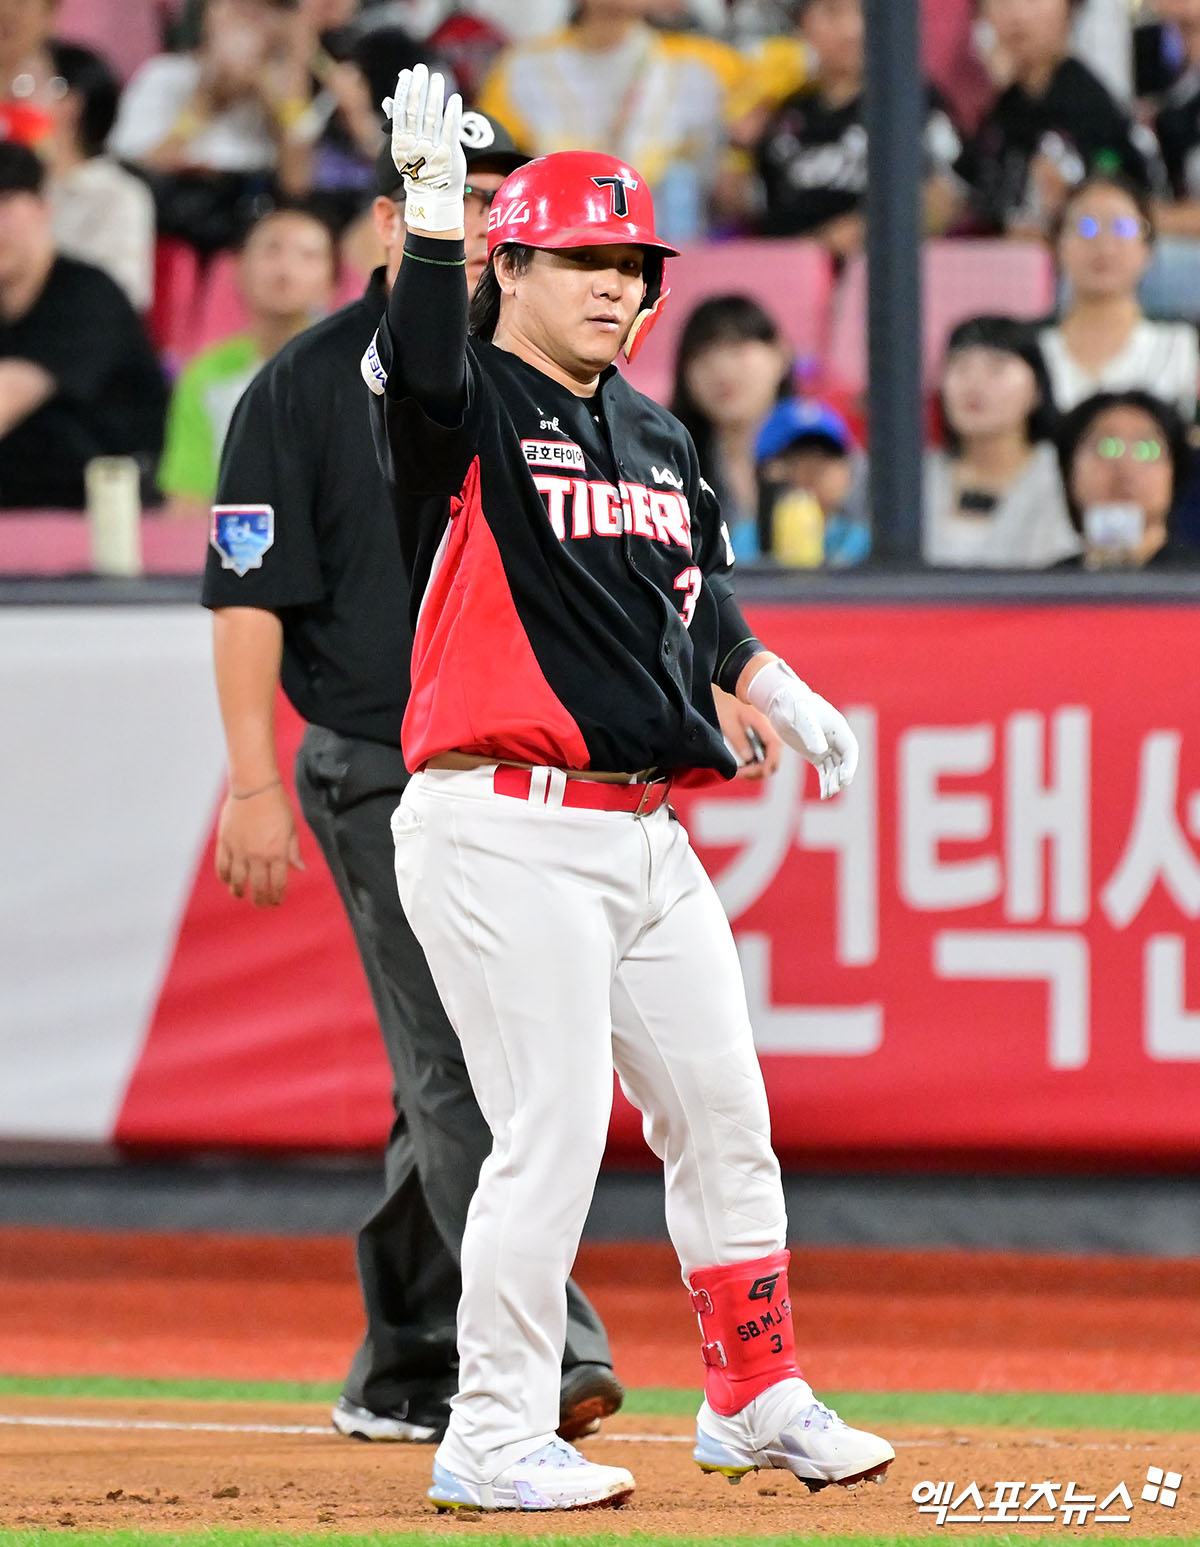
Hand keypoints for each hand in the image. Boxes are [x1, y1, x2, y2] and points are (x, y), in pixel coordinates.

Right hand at [216, 782, 304, 907]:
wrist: (254, 788)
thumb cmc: (277, 806)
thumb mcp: (291, 829)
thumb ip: (293, 851)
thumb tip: (299, 869)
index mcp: (277, 852)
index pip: (278, 883)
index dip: (278, 896)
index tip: (277, 902)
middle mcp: (258, 855)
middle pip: (258, 887)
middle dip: (260, 900)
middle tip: (261, 904)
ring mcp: (239, 850)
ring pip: (237, 880)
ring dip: (239, 892)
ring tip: (241, 895)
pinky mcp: (225, 842)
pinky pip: (222, 866)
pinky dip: (224, 877)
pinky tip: (228, 881)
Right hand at [383, 62, 464, 232]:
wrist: (432, 198)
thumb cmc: (417, 170)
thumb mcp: (403, 149)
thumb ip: (398, 124)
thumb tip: (388, 100)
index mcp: (401, 143)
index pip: (402, 111)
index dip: (404, 91)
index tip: (408, 73)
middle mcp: (416, 145)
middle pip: (417, 110)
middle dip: (419, 88)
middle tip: (422, 69)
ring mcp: (433, 150)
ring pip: (433, 117)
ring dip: (435, 95)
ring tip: (437, 78)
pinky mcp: (449, 154)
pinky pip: (450, 130)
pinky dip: (452, 113)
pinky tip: (454, 99)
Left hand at [713, 687, 781, 782]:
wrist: (723, 683)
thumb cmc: (723, 700)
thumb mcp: (727, 721)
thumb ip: (739, 740)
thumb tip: (748, 759)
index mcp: (763, 723)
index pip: (775, 748)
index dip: (766, 765)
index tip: (747, 771)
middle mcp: (768, 729)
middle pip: (774, 758)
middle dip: (760, 771)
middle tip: (739, 773)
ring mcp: (765, 732)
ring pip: (769, 758)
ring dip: (757, 769)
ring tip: (739, 770)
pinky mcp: (759, 734)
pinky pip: (763, 753)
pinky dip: (755, 763)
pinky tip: (742, 764)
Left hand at [742, 657, 857, 799]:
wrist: (781, 702)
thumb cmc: (793, 704)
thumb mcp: (802, 717)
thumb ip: (811, 733)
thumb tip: (821, 751)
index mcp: (838, 727)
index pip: (850, 749)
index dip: (850, 764)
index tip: (844, 778)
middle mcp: (835, 739)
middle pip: (845, 761)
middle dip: (841, 776)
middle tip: (834, 789)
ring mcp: (826, 747)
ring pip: (835, 768)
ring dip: (833, 781)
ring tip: (827, 794)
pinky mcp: (815, 754)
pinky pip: (825, 770)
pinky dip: (825, 781)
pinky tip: (824, 794)